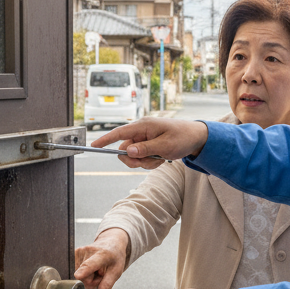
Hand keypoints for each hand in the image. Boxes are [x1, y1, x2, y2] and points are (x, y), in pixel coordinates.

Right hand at [74, 229, 129, 288]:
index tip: (78, 276)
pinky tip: (90, 267)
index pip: (91, 264)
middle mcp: (89, 251)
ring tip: (96, 269)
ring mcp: (80, 251)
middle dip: (92, 281)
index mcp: (102, 254)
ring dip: (88, 277)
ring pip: (79, 276)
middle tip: (101, 274)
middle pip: (84, 278)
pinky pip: (76, 271)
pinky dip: (84, 273)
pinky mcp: (74, 253)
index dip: (84, 271)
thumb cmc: (115, 257)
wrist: (111, 243)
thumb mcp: (117, 271)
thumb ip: (107, 284)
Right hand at [93, 118, 208, 168]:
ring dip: (144, 162)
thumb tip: (127, 151)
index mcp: (143, 126)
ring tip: (159, 159)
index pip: (119, 132)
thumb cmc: (182, 137)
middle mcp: (141, 131)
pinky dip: (150, 162)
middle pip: (125, 150)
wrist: (196, 138)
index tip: (93, 146)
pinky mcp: (148, 146)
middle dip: (134, 160)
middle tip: (149, 162)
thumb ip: (145, 149)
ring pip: (133, 156)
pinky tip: (161, 159)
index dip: (105, 139)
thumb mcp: (165, 145)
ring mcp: (144, 139)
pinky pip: (142, 158)